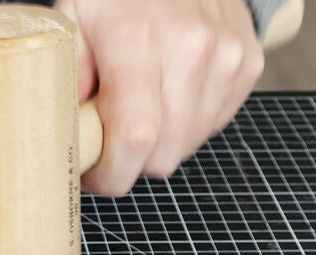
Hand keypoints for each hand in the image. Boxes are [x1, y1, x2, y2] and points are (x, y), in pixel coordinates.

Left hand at [55, 0, 263, 195]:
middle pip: (163, 155)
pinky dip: (184, 124)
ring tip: (137, 106)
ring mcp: (227, 60)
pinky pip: (210, 126)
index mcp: (139, 42)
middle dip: (129, 160)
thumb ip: (68, 75)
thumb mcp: (74, 20)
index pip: (135, 137)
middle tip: (107, 136)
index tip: (91, 172)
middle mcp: (191, 51)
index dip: (110, 172)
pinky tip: (166, 93)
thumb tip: (69, 128)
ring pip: (187, 146)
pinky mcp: (247, 67)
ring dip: (158, 143)